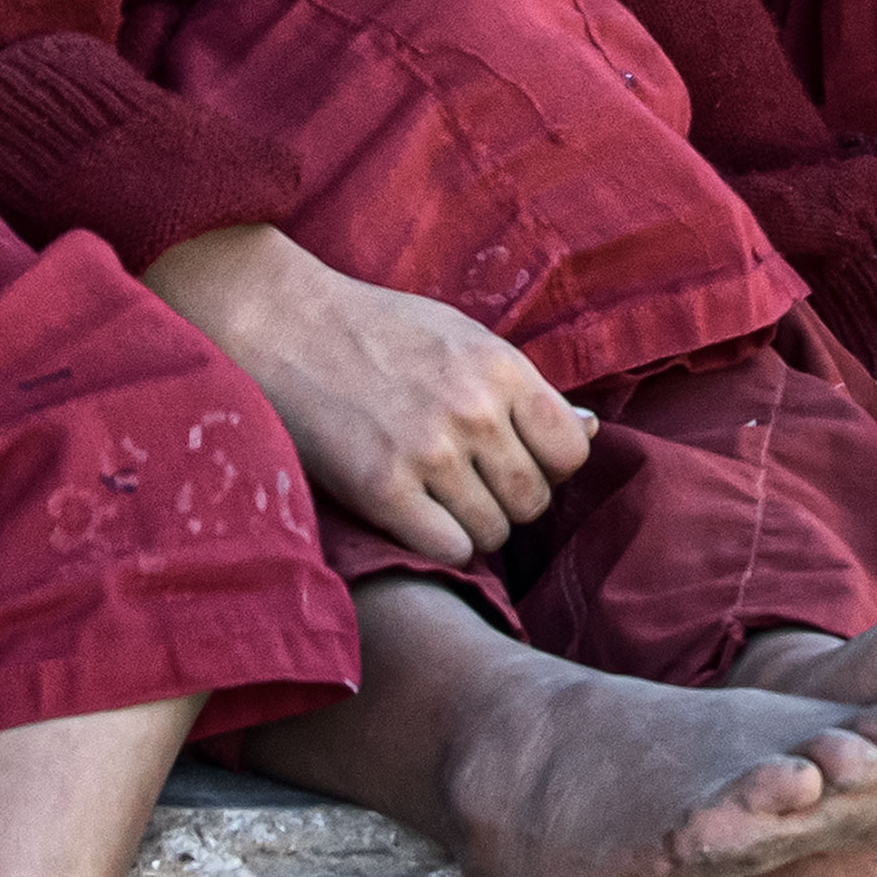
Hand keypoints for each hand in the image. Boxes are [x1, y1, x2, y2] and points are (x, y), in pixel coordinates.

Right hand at [144, 224, 596, 566]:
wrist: (284, 325)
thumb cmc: (376, 331)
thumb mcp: (462, 338)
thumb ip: (524, 389)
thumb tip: (592, 430)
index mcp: (502, 367)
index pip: (571, 452)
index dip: (547, 466)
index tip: (512, 459)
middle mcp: (474, 411)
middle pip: (535, 500)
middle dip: (508, 501)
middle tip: (468, 484)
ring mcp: (429, 452)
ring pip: (494, 533)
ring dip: (471, 527)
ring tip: (437, 499)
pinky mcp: (382, 489)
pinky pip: (449, 550)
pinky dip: (438, 545)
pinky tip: (413, 517)